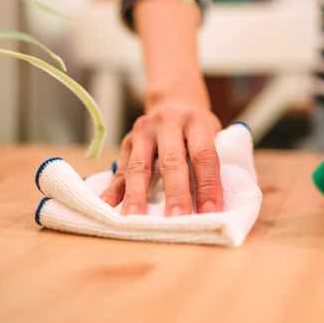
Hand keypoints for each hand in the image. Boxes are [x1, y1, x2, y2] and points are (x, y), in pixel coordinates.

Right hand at [100, 103, 222, 215]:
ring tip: (135, 221)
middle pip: (171, 162)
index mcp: (196, 121)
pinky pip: (119, 170)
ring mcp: (143, 132)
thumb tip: (215, 206)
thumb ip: (213, 162)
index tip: (211, 213)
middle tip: (177, 220)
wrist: (174, 101)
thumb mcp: (214, 133)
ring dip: (138, 196)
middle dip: (175, 194)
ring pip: (140, 167)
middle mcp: (167, 123)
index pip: (204, 156)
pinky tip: (107, 208)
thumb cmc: (198, 129)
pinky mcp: (126, 143)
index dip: (208, 186)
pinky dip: (112, 191)